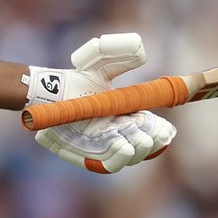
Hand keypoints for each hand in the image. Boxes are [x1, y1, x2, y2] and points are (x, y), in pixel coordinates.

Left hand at [26, 33, 176, 172]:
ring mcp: (102, 146)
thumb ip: (121, 54)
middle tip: (153, 134)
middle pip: (142, 146)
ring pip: (128, 157)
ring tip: (141, 141)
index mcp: (127, 115)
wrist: (49, 90)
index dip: (161, 131)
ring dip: (138, 151)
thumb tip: (142, 53)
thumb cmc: (77, 77)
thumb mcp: (101, 60)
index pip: (150, 129)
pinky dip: (117, 158)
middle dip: (151, 142)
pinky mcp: (85, 156)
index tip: (167, 129)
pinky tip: (124, 147)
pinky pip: (104, 165)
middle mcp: (117, 133)